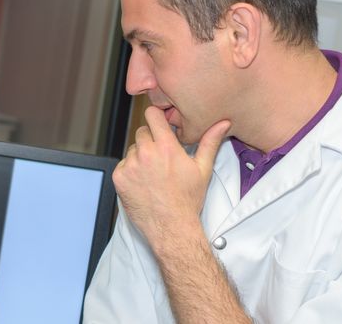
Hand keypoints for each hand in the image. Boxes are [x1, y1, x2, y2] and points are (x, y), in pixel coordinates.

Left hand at [113, 106, 230, 241]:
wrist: (171, 227)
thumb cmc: (188, 200)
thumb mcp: (202, 169)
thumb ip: (210, 142)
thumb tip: (222, 124)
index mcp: (166, 147)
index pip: (152, 114)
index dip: (156, 116)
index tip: (159, 122)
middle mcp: (146, 153)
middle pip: (142, 132)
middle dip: (151, 140)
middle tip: (160, 157)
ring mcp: (131, 165)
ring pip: (132, 149)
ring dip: (140, 156)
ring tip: (153, 174)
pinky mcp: (119, 177)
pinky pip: (123, 165)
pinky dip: (130, 171)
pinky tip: (143, 183)